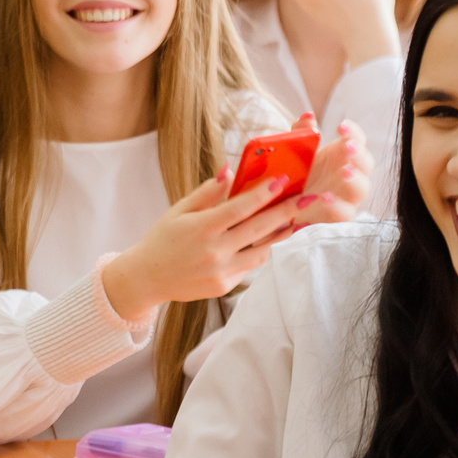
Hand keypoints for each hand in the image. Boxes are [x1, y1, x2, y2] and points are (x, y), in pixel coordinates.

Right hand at [102, 172, 301, 320]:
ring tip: (293, 219)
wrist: (148, 278)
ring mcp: (221, 271)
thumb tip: (230, 171)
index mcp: (202, 228)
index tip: (283, 180)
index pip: (240, 208)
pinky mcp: (224, 286)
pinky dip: (259, 251)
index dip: (264, 194)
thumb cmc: (163, 238)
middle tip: (309, 199)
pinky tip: (264, 239)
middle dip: (287, 212)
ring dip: (278, 234)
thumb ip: (207, 193)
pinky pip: (250, 266)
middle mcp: (214, 251)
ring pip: (261, 250)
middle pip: (259, 229)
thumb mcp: (179, 211)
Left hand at [286, 118, 372, 229]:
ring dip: (355, 179)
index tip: (341, 126)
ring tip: (345, 172)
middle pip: (366, 164)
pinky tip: (323, 197)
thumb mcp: (296, 150)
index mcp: (343, 154)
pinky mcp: (338, 214)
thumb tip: (308, 117)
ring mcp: (347, 196)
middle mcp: (351, 174)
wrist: (285, 202)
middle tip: (348, 147)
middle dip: (359, 155)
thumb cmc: (299, 172)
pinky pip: (344, 213)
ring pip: (361, 188)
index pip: (357, 140)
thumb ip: (302, 133)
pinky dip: (336, 205)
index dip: (354, 132)